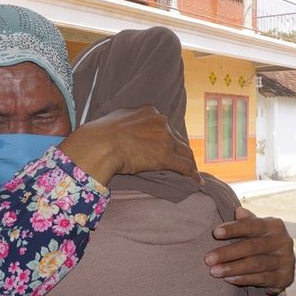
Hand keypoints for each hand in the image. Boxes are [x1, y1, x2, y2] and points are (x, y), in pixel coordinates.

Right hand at [59, 106, 200, 185]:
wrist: (100, 144)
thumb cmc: (99, 136)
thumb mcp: (115, 121)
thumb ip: (125, 125)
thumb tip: (122, 133)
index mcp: (148, 112)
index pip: (163, 126)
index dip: (166, 138)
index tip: (166, 146)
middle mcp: (160, 122)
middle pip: (176, 138)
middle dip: (179, 150)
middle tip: (180, 161)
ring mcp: (165, 139)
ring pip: (185, 152)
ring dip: (190, 163)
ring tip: (192, 174)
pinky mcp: (166, 156)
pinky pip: (185, 166)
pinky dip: (192, 175)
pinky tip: (196, 183)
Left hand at [204, 208, 294, 294]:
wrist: (282, 266)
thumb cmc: (262, 242)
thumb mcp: (256, 230)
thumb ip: (247, 221)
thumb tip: (238, 211)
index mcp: (274, 225)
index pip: (252, 225)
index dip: (233, 228)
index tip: (215, 232)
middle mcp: (283, 241)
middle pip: (251, 247)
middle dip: (227, 253)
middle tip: (208, 259)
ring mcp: (286, 260)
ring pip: (255, 264)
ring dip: (232, 268)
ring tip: (214, 271)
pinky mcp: (285, 277)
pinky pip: (262, 278)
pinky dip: (244, 279)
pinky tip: (228, 279)